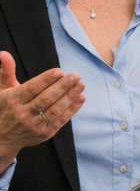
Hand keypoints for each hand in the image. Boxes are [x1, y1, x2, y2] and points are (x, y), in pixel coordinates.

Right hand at [0, 51, 84, 168]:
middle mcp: (23, 113)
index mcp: (12, 100)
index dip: (46, 80)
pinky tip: (80, 98)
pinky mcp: (45, 133)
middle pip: (46, 99)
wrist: (2, 137)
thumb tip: (4, 53)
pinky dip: (72, 109)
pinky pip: (61, 120)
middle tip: (75, 76)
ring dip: (70, 97)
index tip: (59, 71)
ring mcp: (34, 124)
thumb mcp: (2, 89)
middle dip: (62, 86)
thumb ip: (6, 71)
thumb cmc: (4, 108)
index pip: (32, 88)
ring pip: (55, 109)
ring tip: (80, 85)